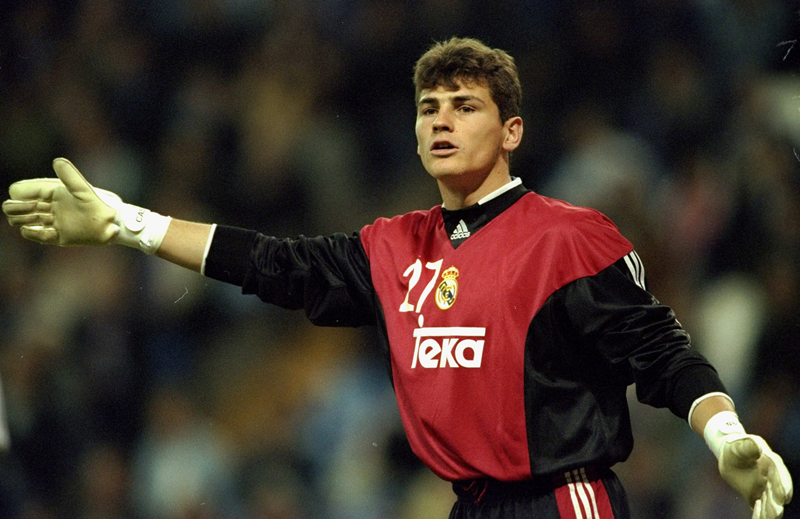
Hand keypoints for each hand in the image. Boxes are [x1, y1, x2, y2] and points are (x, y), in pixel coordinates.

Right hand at [2, 158, 121, 245]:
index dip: (23, 192)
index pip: (35, 191)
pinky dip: (33, 234)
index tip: (14, 193)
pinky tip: (25, 230)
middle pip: (29, 206)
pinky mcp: (61, 237)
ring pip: (33, 220)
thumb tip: (57, 161)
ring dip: (22, 219)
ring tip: (14, 220)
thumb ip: (70, 177)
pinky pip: (42, 236)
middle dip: (17, 207)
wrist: (113, 225)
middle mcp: (56, 207)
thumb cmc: (100, 205)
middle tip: (10, 208)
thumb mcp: (84, 190)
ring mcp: (57, 222)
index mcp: (59, 194)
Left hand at [718, 434, 792, 518]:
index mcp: (770, 462)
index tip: (784, 496)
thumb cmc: (734, 448)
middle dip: (777, 501)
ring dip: (770, 510)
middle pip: (776, 490)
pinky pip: (760, 505)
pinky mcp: (756, 495)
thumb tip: (758, 448)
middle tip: (777, 512)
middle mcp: (771, 477)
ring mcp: (764, 487)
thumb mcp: (739, 445)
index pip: (778, 474)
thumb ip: (748, 446)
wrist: (728, 455)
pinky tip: (757, 518)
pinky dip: (759, 513)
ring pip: (769, 500)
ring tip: (771, 518)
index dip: (781, 484)